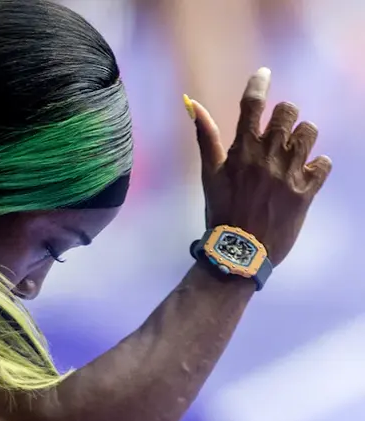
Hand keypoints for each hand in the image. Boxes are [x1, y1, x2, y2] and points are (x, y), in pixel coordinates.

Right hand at [191, 67, 332, 265]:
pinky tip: (307, 175)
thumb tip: (192, 105)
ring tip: (295, 154)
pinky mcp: (306, 191)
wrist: (240, 251)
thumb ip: (206, 138)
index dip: (259, 83)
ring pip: (310, 132)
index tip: (264, 72)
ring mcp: (288, 173)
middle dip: (286, 116)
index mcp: (241, 150)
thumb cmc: (221, 211)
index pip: (252, 105)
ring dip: (304, 138)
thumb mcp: (208, 174)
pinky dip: (318, 166)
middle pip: (288, 112)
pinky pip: (324, 163)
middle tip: (281, 132)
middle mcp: (267, 156)